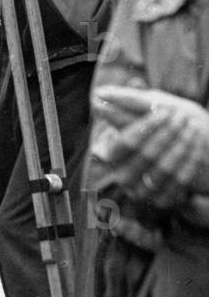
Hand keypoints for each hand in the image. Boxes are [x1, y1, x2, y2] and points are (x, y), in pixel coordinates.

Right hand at [94, 88, 208, 208]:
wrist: (179, 149)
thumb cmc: (158, 126)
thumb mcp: (142, 112)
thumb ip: (124, 105)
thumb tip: (98, 96)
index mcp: (112, 155)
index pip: (126, 142)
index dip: (147, 126)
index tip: (165, 110)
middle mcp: (123, 177)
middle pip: (147, 155)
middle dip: (167, 134)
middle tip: (183, 116)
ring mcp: (143, 192)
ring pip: (164, 169)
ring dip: (182, 146)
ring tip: (194, 127)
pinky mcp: (163, 200)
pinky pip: (180, 181)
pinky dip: (191, 160)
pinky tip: (198, 143)